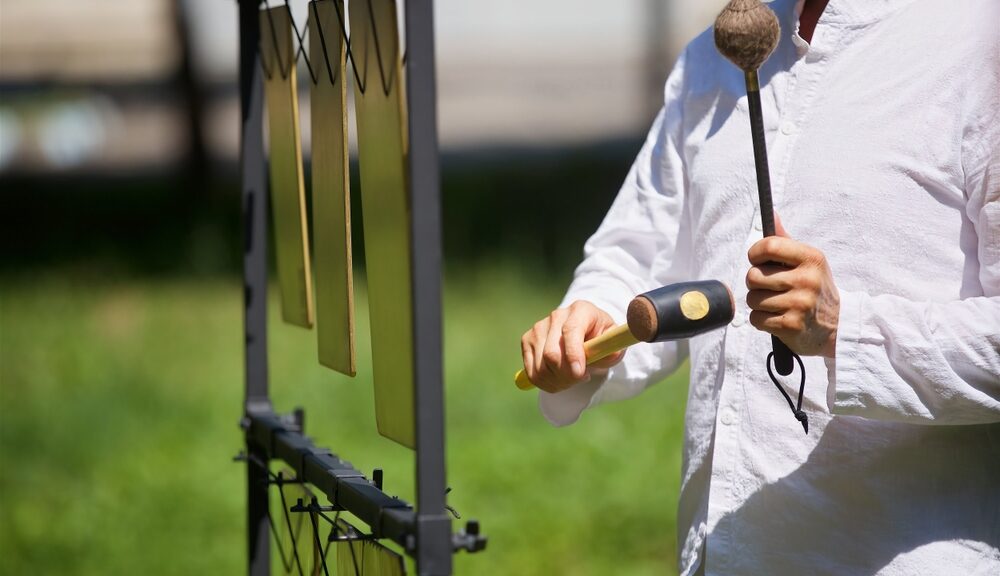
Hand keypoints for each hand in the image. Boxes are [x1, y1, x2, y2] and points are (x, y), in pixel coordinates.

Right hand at [520, 301, 624, 392]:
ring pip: (540, 367)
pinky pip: (531, 372)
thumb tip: (608, 354)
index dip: (573, 354)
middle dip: (567, 376)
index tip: (580, 374)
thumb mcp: (613, 342)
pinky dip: (545, 383)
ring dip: (558, 382)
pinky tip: (558, 379)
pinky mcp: (527, 339)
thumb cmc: (601, 338)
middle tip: (581, 379)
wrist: (585, 332)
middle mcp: (557, 315)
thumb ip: (613, 349)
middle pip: (551, 354)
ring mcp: (539, 327)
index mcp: (581, 310)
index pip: (571, 331)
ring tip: (572, 379)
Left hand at [746, 214, 839, 356]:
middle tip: (769, 287)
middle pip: (753, 276)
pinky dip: (761, 320)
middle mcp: (807, 280)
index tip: (757, 260)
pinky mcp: (791, 326)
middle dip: (755, 283)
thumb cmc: (814, 287)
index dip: (755, 253)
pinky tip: (777, 318)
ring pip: (752, 299)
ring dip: (758, 303)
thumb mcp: (807, 261)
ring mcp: (800, 304)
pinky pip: (755, 319)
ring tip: (775, 303)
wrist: (837, 325)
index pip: (769, 246)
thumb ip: (785, 240)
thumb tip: (771, 213)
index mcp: (811, 258)